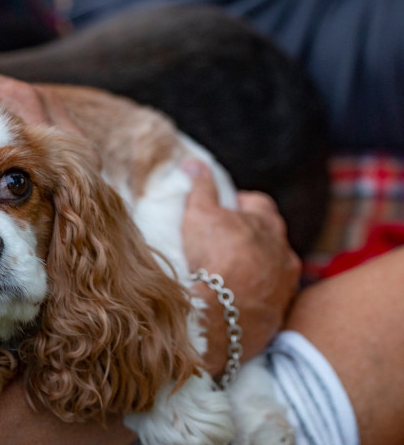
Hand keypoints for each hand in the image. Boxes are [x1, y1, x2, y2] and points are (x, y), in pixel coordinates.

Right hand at [182, 161, 300, 376]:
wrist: (221, 315)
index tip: (223, 211)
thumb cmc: (212, 257)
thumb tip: (194, 163)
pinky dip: (254, 297)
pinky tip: (233, 301)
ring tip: (227, 275)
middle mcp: (284, 253)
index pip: (258, 203)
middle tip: (223, 243)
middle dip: (250, 237)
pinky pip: (268, 299)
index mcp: (268, 224)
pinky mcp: (279, 313)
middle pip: (269, 237)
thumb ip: (201, 187)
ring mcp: (285, 285)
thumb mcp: (199, 214)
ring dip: (255, 269)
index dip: (239, 204)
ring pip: (273, 269)